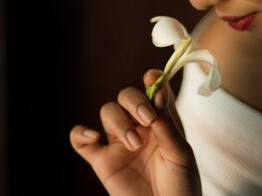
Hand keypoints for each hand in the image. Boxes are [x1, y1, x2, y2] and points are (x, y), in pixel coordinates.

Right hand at [70, 70, 201, 195]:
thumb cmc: (181, 186)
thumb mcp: (181, 154)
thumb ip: (168, 126)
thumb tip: (157, 92)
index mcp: (161, 121)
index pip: (152, 90)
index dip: (151, 80)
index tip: (151, 78)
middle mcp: (139, 127)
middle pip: (126, 96)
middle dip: (134, 101)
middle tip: (147, 120)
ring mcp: (119, 143)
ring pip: (107, 112)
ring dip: (119, 122)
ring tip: (135, 144)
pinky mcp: (102, 161)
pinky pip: (80, 142)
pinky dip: (80, 133)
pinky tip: (93, 137)